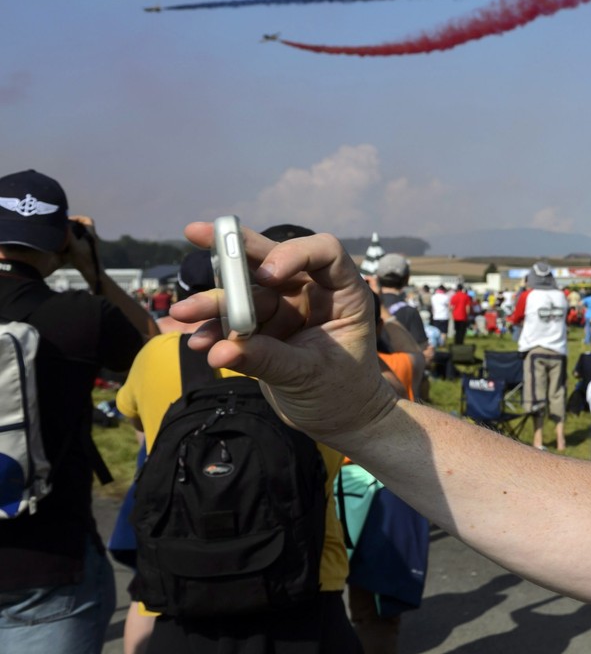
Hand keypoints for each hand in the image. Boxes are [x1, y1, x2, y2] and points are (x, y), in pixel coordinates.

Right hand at [62, 216, 98, 276]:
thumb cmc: (84, 260)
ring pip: (80, 234)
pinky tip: (63, 246)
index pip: (87, 220)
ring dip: (71, 233)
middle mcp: (92, 238)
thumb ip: (68, 234)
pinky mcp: (87, 251)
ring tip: (61, 236)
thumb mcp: (73, 246)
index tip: (68, 220)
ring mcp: (89, 244)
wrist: (92, 274)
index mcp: (91, 234)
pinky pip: (79, 241)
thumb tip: (62, 224)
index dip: (78, 217)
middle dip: (72, 225)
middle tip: (62, 228)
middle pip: (83, 226)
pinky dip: (72, 241)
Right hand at [170, 222, 397, 443]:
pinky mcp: (262, 330)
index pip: (324, 252)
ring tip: (184, 314)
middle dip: (233, 251)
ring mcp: (284, 310)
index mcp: (342, 294)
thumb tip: (219, 350)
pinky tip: (199, 343)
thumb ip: (267, 360)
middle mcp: (311, 293)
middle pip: (271, 259)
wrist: (338, 420)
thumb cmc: (342, 394)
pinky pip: (233, 323)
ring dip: (214, 302)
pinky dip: (215, 331)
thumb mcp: (309, 376)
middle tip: (196, 233)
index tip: (267, 275)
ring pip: (245, 294)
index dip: (293, 253)